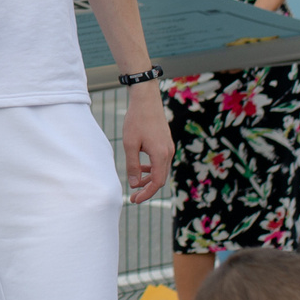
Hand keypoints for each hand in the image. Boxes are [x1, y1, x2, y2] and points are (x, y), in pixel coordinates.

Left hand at [119, 80, 170, 202]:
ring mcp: (169, 147)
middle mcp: (168, 153)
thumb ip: (133, 166)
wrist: (146, 99)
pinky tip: (141, 168)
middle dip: (147, 189)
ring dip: (149, 179)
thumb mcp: (130, 144)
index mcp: (161, 155)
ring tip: (135, 184)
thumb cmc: (137, 120)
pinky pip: (161, 161)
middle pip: (160, 179)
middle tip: (133, 197)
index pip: (157, 183)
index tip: (134, 200)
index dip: (146, 194)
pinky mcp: (166, 143)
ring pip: (161, 170)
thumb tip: (134, 184)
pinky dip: (152, 168)